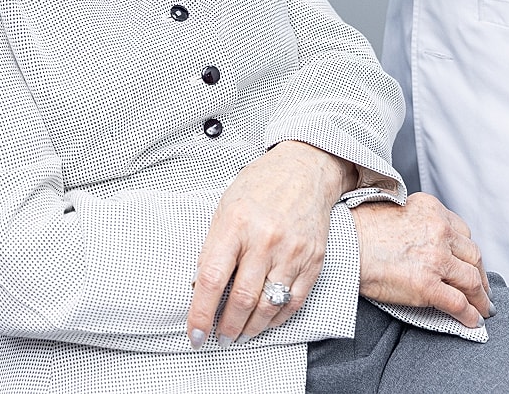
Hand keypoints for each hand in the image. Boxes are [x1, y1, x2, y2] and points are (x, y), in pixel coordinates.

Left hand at [187, 141, 354, 346]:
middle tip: (218, 339)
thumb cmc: (260, 186)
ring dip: (250, 329)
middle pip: (242, 299)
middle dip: (226, 328)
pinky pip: (293, 302)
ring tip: (239, 335)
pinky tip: (264, 322)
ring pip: (268, 307)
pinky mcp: (313, 260)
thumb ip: (213, 247)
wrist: (305, 169)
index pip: (213, 278)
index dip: (201, 313)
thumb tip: (199, 288)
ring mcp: (292, 250)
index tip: (195, 334)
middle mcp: (266, 238)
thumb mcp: (225, 207)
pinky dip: (276, 319)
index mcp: (236, 222)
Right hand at [351, 193, 490, 329]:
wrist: (344, 245)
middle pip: (473, 255)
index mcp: (432, 209)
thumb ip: (421, 223)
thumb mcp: (399, 212)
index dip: (469, 252)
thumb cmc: (362, 229)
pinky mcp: (428, 285)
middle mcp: (439, 230)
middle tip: (482, 289)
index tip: (471, 264)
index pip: (463, 233)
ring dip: (481, 297)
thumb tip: (430, 243)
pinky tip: (473, 322)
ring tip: (483, 308)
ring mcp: (435, 258)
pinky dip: (470, 315)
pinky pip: (459, 303)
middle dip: (480, 274)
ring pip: (472, 280)